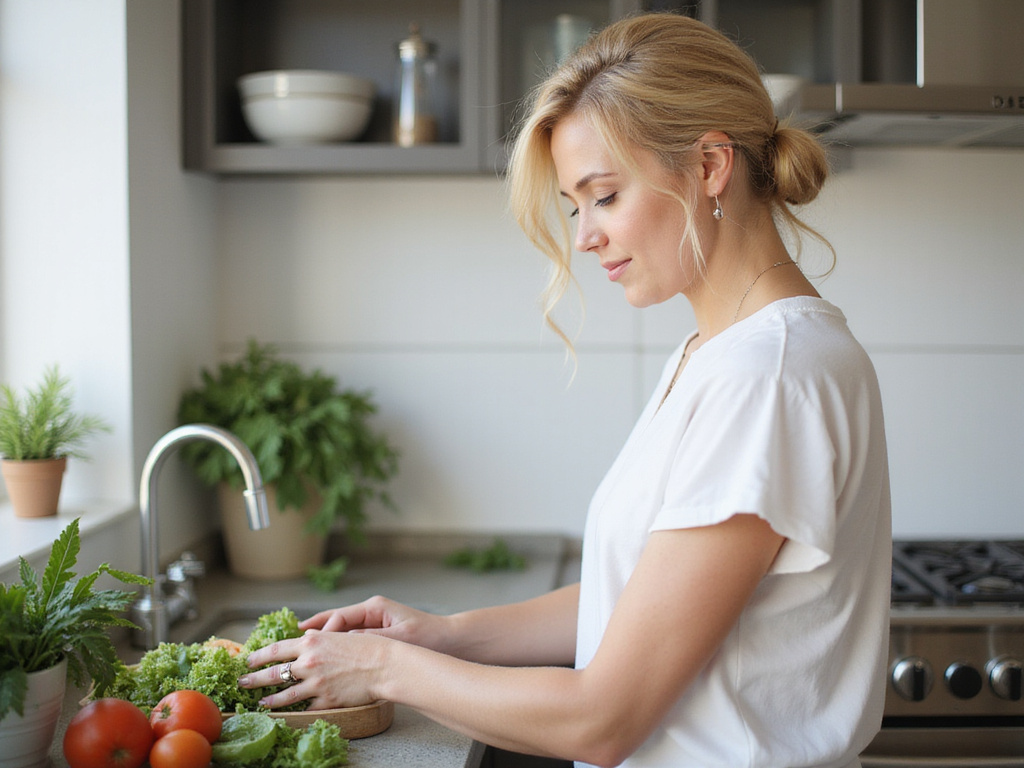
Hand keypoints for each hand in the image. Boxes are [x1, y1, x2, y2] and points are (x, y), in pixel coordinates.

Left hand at [238, 629, 385, 710]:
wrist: (383, 665)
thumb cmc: (365, 647)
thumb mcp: (338, 634)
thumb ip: (318, 639)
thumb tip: (302, 637)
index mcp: (311, 641)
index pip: (276, 649)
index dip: (258, 656)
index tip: (247, 660)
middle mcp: (309, 661)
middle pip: (273, 672)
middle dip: (253, 679)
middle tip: (241, 682)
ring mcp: (316, 682)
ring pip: (284, 694)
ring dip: (269, 699)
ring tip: (259, 702)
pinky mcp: (325, 700)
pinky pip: (304, 707)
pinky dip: (293, 710)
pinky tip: (286, 712)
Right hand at [300, 595, 449, 651]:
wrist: (449, 640)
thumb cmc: (427, 636)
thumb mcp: (399, 637)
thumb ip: (371, 639)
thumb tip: (343, 644)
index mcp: (375, 607)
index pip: (340, 616)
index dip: (323, 630)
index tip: (309, 643)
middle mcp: (371, 612)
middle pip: (335, 620)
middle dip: (315, 630)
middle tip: (292, 640)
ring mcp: (372, 623)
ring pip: (340, 630)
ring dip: (323, 639)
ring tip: (300, 648)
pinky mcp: (376, 635)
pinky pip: (350, 640)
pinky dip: (336, 647)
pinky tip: (324, 657)